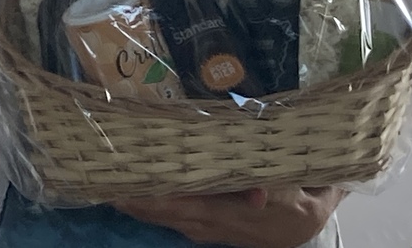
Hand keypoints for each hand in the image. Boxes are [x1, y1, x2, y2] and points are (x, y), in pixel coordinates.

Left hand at [115, 186, 344, 247]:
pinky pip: (172, 217)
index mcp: (234, 214)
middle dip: (136, 201)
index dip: (157, 197)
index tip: (131, 186)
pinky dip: (151, 207)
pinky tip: (132, 195)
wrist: (307, 226)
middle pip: (168, 213)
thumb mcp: (298, 194)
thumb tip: (256, 194)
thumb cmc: (302, 200)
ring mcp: (207, 227)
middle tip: (105, 183)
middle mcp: (214, 223)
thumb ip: (276, 189)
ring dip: (138, 204)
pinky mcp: (205, 226)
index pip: (188, 205)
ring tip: (108, 187)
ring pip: (167, 217)